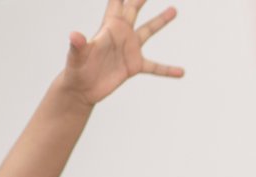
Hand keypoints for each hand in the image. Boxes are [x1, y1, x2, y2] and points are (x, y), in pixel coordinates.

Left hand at [60, 0, 182, 106]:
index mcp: (109, 27)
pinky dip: (168, 69)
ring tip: (174, 10)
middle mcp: (121, 34)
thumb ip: (79, 45)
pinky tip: (181, 72)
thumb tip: (74, 35)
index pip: (116, 3)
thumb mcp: (77, 56)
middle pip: (133, 9)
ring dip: (161, 20)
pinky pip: (155, 67)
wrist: (81, 89)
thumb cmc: (76, 70)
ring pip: (148, 31)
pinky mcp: (134, 66)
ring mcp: (129, 50)